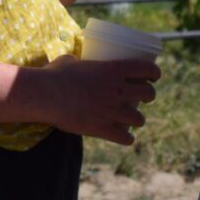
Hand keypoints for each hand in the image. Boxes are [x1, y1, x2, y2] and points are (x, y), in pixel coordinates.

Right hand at [28, 55, 160, 145]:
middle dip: (149, 95)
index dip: (155, 73)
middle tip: (144, 97)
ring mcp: (112, 111)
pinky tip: (127, 138)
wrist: (44, 95)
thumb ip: (78, 60)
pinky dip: (127, 138)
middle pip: (149, 94)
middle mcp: (118, 90)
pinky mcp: (102, 129)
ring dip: (139, 119)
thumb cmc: (54, 74)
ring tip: (135, 119)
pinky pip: (125, 138)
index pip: (147, 68)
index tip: (154, 77)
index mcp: (114, 70)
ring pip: (139, 119)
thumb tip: (74, 62)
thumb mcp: (70, 60)